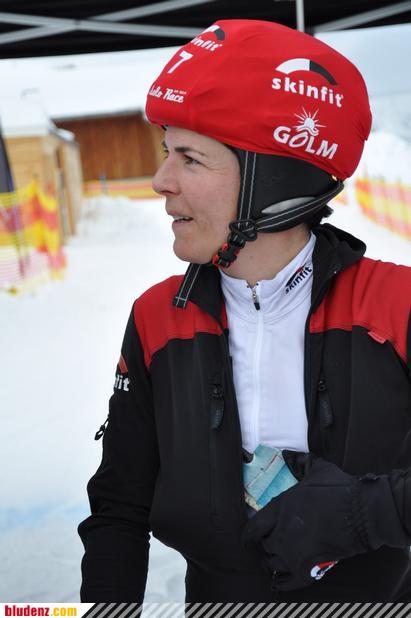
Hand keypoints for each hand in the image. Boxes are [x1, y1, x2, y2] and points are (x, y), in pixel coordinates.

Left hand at [242, 451, 407, 590]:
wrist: (362, 512)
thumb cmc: (338, 488)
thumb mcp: (316, 468)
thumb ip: (299, 461)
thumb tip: (286, 454)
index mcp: (279, 509)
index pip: (253, 527)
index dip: (249, 534)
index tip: (248, 538)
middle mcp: (280, 533)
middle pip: (264, 545)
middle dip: (266, 545)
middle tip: (269, 545)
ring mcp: (292, 553)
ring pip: (272, 563)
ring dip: (271, 562)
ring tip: (273, 561)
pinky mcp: (307, 569)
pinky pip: (286, 582)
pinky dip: (280, 583)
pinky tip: (277, 582)